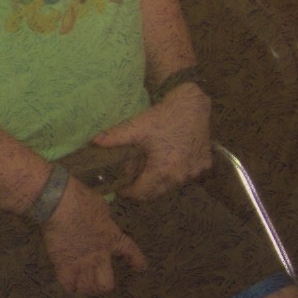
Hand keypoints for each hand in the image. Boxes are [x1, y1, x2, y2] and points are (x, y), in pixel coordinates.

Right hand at [43, 178, 147, 294]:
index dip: (137, 261)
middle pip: (106, 284)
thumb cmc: (83, 200)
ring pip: (87, 288)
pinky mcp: (63, 264)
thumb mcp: (101, 207)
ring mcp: (81, 262)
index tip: (141, 267)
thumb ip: (103, 219)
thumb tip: (101, 219)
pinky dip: (68, 285)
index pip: (130, 252)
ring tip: (82, 283)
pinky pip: (68, 284)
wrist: (61, 204)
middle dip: (102, 284)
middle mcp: (99, 255)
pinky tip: (68, 282)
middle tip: (96, 279)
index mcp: (112, 238)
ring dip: (85, 287)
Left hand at [93, 83, 212, 201]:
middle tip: (133, 177)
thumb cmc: (164, 116)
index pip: (142, 194)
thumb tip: (93, 142)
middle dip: (143, 187)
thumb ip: (115, 137)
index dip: (129, 192)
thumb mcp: (138, 126)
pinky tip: (171, 158)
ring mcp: (195, 172)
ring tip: (151, 167)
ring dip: (161, 181)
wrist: (193, 104)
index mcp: (163, 171)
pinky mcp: (204, 165)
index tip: (121, 186)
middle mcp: (180, 176)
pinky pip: (187, 176)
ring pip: (172, 186)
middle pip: (156, 192)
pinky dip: (177, 172)